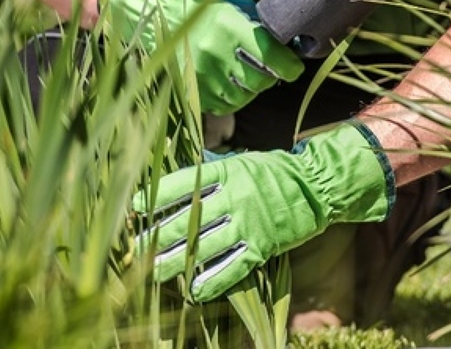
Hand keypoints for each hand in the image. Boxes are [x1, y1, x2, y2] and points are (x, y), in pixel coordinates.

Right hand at [106, 0, 303, 114]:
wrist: (158, 18)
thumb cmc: (201, 10)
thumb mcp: (232, 9)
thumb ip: (259, 26)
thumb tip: (292, 42)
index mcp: (229, 27)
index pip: (272, 56)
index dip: (290, 66)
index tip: (295, 67)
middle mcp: (215, 52)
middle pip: (260, 80)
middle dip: (271, 77)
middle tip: (271, 70)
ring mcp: (201, 74)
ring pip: (243, 96)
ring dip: (251, 89)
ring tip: (247, 75)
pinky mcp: (191, 90)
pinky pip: (223, 105)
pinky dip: (232, 99)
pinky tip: (230, 84)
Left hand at [131, 121, 394, 301]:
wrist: (315, 186)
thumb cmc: (270, 171)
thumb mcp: (239, 160)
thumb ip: (210, 168)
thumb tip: (176, 163)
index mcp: (225, 172)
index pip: (182, 185)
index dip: (156, 198)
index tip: (135, 208)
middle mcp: (233, 198)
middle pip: (186, 221)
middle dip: (158, 236)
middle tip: (136, 247)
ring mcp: (247, 224)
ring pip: (204, 246)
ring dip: (176, 261)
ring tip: (153, 272)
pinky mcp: (262, 246)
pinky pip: (233, 267)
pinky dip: (213, 280)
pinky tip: (194, 290)